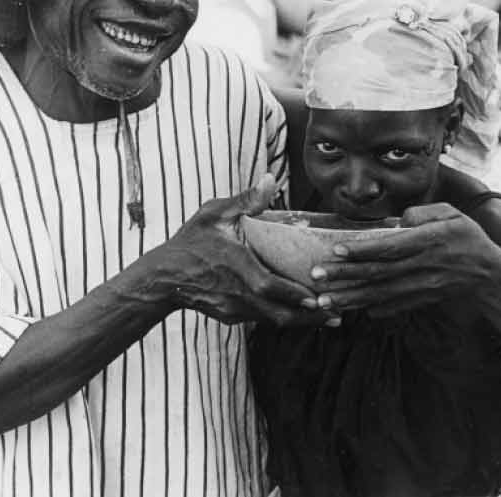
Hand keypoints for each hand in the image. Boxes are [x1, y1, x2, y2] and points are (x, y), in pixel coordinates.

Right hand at [119, 174, 338, 326]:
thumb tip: (271, 180)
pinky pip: (261, 319)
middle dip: (310, 317)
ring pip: (273, 320)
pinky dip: (282, 316)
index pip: (270, 287)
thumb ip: (245, 200)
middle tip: (337, 314)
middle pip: (279, 314)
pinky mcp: (230, 317)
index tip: (321, 299)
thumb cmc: (190, 243)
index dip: (295, 296)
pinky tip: (299, 312)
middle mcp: (238, 294)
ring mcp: (234, 310)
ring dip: (301, 320)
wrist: (162, 278)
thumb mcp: (213, 214)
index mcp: (236, 267)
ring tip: (328, 316)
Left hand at [310, 203, 500, 317]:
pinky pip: (394, 305)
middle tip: (316, 276)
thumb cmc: (468, 237)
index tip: (337, 249)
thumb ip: (423, 213)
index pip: (391, 247)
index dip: (363, 250)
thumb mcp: (452, 214)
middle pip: (379, 272)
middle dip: (345, 275)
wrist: (490, 274)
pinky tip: (351, 310)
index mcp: (429, 241)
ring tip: (324, 300)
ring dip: (351, 297)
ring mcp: (422, 286)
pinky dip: (372, 308)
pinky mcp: (422, 299)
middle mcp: (423, 266)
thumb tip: (397, 222)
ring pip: (381, 293)